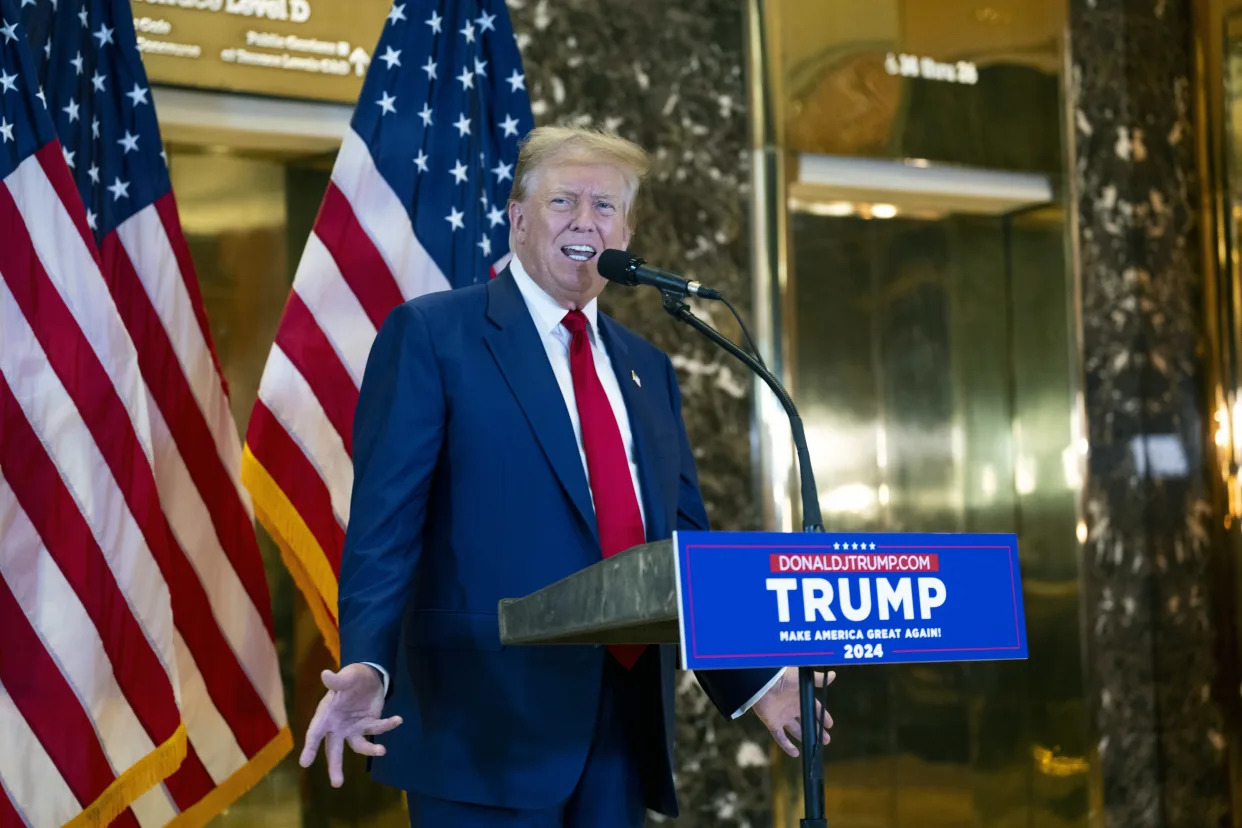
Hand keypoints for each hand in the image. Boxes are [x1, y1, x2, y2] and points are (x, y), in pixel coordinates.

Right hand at [298, 663, 401, 786]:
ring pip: (359, 746)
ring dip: (370, 750)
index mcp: (326, 715)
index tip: (304, 763)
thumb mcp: (346, 676)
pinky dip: (388, 726)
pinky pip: (378, 729)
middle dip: (335, 766)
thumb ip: (337, 680)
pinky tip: (398, 720)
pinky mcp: (369, 725)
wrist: (368, 677)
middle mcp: (338, 726)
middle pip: (334, 749)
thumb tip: (325, 674)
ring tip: (382, 751)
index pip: (315, 733)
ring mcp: (354, 728)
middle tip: (337, 784)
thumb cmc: (351, 678)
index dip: (310, 747)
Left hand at [752, 667, 835, 757]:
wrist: (761, 683)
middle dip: (816, 730)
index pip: (813, 708)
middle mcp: (791, 708)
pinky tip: (796, 754)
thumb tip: (833, 675)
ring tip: (815, 746)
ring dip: (805, 738)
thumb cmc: (781, 677)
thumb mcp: (801, 679)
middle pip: (806, 722)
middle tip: (826, 739)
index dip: (822, 716)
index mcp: (799, 697)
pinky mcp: (772, 723)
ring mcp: (782, 716)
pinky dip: (787, 746)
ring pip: (796, 730)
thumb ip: (817, 680)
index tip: (830, 724)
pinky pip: (780, 737)